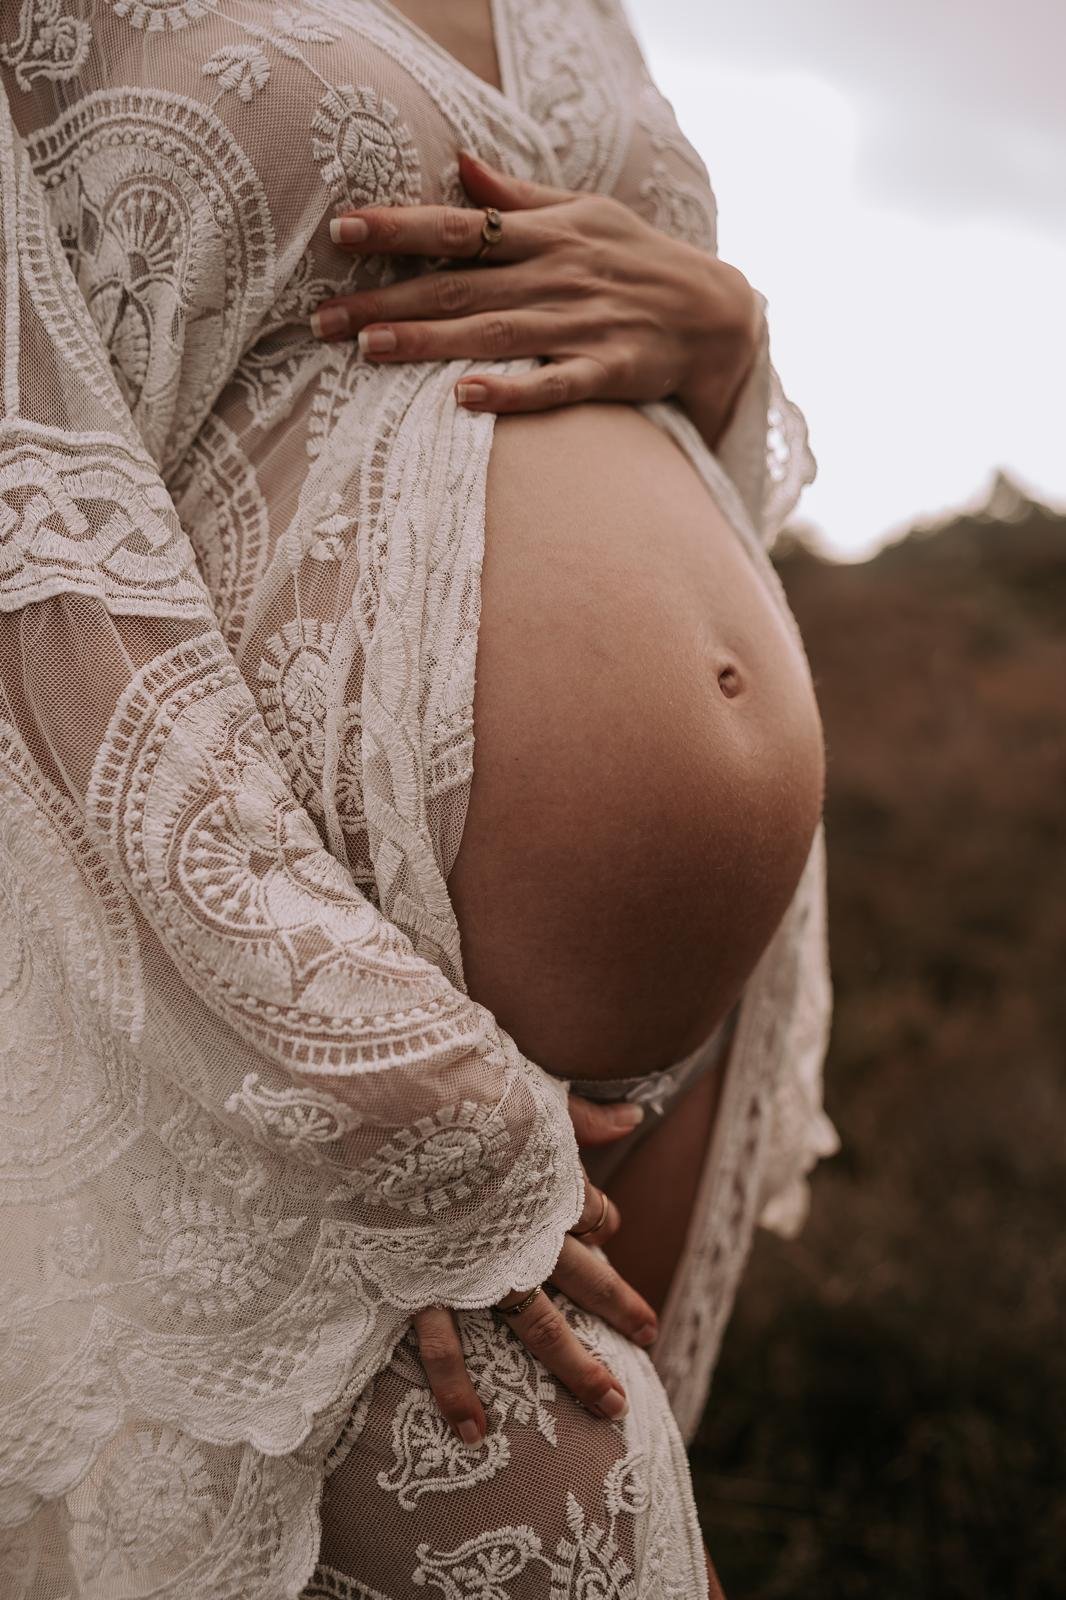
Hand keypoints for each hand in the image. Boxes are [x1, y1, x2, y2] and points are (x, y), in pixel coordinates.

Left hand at [311, 150, 760, 433]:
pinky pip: (554, 384)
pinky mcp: (609, 371)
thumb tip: (458, 163)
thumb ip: (518, 198)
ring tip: (369, 349)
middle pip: (460, 287)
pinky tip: (465, 397)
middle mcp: (558, 275)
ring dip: (430, 342)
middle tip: (324, 319)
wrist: (718, 315)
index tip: (341, 231)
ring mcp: (583, 324)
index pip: (459, 226)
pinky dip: (512, 391)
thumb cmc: (638, 260)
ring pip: (494, 333)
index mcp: (547, 233)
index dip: (399, 228)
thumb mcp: (585, 214)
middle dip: (389, 300)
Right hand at [412, 1095, 653, 1445]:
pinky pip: (443, 1348)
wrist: (381, 1099)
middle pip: (585, 1274)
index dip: (602, 1221)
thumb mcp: (525, 1089)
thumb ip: (579, 1115)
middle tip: (652, 1335)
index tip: (601, 1229)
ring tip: (613, 1403)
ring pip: (535, 1323)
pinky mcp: (423, 1282)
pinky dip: (457, 1390)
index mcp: (546, 1177)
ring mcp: (474, 1263)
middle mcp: (521, 1228)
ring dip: (575, 1365)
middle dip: (620, 1305)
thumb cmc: (454, 1086)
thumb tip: (635, 1114)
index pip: (594, 1211)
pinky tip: (476, 1431)